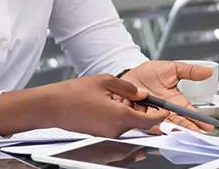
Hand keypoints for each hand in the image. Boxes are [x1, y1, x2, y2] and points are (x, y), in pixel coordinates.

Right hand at [0, 74, 169, 137]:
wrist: (51, 107)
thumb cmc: (73, 94)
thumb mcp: (105, 81)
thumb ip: (128, 88)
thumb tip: (142, 94)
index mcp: (120, 116)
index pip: (150, 121)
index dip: (161, 116)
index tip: (166, 111)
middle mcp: (115, 130)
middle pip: (140, 126)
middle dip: (146, 116)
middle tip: (146, 103)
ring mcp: (107, 136)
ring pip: (129, 129)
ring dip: (132, 118)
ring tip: (125, 103)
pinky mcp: (99, 137)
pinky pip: (117, 131)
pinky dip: (120, 121)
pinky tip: (112, 109)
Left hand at [120, 60, 213, 131]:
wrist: (130, 72)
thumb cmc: (150, 73)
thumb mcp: (173, 69)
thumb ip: (190, 71)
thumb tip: (207, 71)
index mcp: (175, 102)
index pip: (189, 113)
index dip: (198, 119)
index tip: (207, 125)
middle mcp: (164, 111)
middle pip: (177, 123)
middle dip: (186, 129)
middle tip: (194, 134)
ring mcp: (150, 114)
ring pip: (161, 124)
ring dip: (168, 128)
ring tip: (175, 130)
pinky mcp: (137, 115)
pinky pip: (143, 122)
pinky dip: (149, 125)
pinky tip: (156, 127)